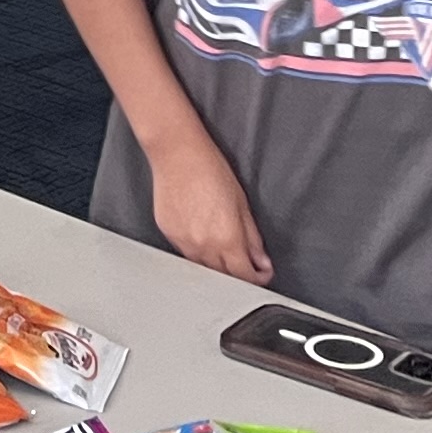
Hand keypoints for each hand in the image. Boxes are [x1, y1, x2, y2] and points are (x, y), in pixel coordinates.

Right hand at [144, 129, 270, 283]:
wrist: (177, 154)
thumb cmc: (209, 169)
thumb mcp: (241, 203)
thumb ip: (252, 237)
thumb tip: (260, 260)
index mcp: (227, 239)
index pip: (244, 276)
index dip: (257, 278)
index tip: (262, 272)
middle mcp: (204, 246)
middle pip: (224, 276)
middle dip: (238, 272)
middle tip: (245, 260)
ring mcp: (183, 243)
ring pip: (204, 268)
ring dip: (217, 264)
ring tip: (222, 243)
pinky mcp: (169, 236)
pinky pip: (187, 253)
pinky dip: (198, 251)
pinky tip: (202, 234)